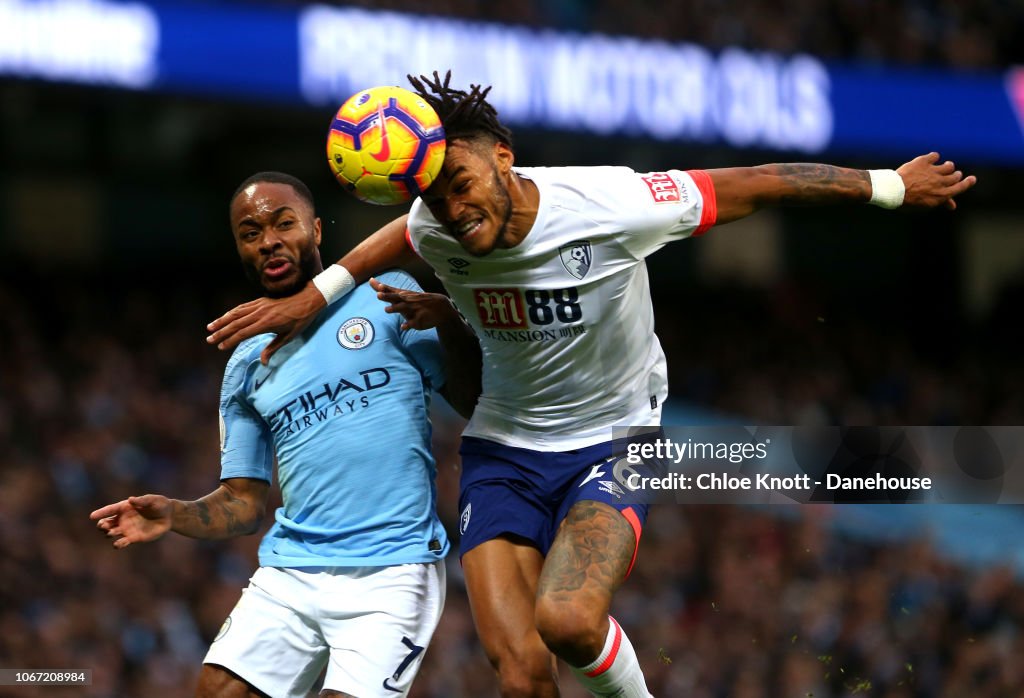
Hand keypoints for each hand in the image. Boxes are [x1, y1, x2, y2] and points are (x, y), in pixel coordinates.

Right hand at [90, 495, 173, 548]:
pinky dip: (118, 544)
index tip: (92, 516)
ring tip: (111, 532)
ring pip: (111, 533)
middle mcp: (122, 519)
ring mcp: (126, 529)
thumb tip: (131, 499)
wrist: (168, 516)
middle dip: (103, 525)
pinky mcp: (133, 538)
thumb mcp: (153, 500)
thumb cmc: (159, 504)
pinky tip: (118, 544)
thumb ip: (142, 500)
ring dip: (109, 533)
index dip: (101, 513)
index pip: (110, 510)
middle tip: (104, 526)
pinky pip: (122, 542)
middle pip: (107, 523)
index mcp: (125, 507)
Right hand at [206, 283, 325, 364]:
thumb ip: (273, 348)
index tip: (220, 347)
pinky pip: (242, 307)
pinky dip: (231, 312)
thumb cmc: (301, 319)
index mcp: (266, 323)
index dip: (230, 340)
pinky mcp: (260, 301)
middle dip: (221, 332)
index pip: (243, 333)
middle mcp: (260, 313)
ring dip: (222, 320)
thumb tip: (263, 362)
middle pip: (235, 324)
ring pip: (236, 313)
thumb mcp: (289, 336)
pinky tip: (225, 317)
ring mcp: (259, 306)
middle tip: (209, 340)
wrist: (308, 298)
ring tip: (210, 327)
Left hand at [371, 277, 459, 330]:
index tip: (378, 286)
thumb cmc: (417, 300)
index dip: (385, 289)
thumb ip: (387, 289)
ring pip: (403, 309)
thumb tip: (370, 280)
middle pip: (396, 298)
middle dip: (388, 296)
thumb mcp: (404, 293)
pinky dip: (408, 324)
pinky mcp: (419, 320)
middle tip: (378, 295)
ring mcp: (414, 310)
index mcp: (404, 295)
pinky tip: (403, 327)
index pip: (392, 291)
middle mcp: (408, 301)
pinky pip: (413, 322)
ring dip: (395, 308)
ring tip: (386, 309)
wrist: (440, 308)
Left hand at [897, 152, 976, 209]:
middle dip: (955, 175)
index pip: (961, 187)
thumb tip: (953, 206)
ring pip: (948, 165)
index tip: (972, 178)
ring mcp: (933, 171)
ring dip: (948, 166)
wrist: (892, 191)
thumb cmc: (908, 201)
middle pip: (955, 175)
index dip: (968, 182)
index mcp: (942, 195)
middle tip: (953, 174)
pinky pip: (935, 156)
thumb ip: (941, 202)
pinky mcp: (924, 162)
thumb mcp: (926, 205)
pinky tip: (931, 159)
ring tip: (945, 166)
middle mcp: (940, 182)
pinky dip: (934, 157)